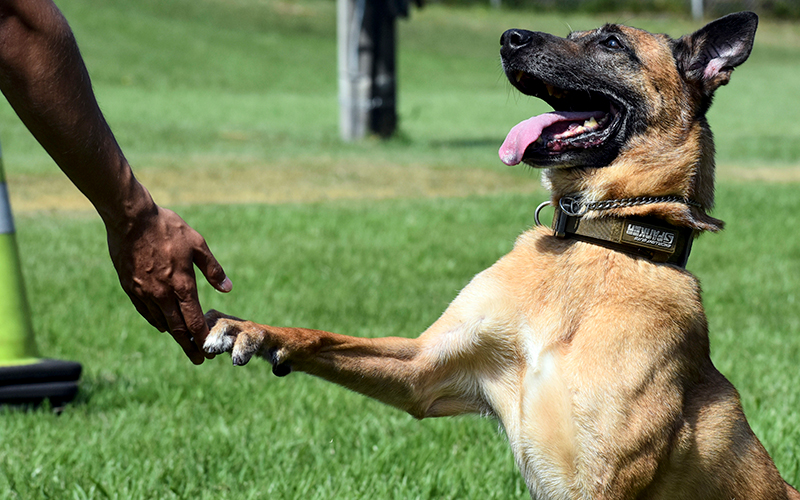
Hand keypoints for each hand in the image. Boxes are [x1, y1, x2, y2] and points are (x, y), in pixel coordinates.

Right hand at [106, 205, 231, 363]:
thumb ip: (213, 269)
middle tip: (199, 359)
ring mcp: (144, 292)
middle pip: (177, 329)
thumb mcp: (197, 244)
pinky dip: (156, 321)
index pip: (194, 321)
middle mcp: (162, 294)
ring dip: (173, 335)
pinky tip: (162, 325)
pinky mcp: (130, 287)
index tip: (209, 351)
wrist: (130, 219)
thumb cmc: (167, 228)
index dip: (202, 338)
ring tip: (183, 344)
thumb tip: (228, 289)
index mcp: (182, 284)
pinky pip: (145, 311)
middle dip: (189, 346)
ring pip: (160, 322)